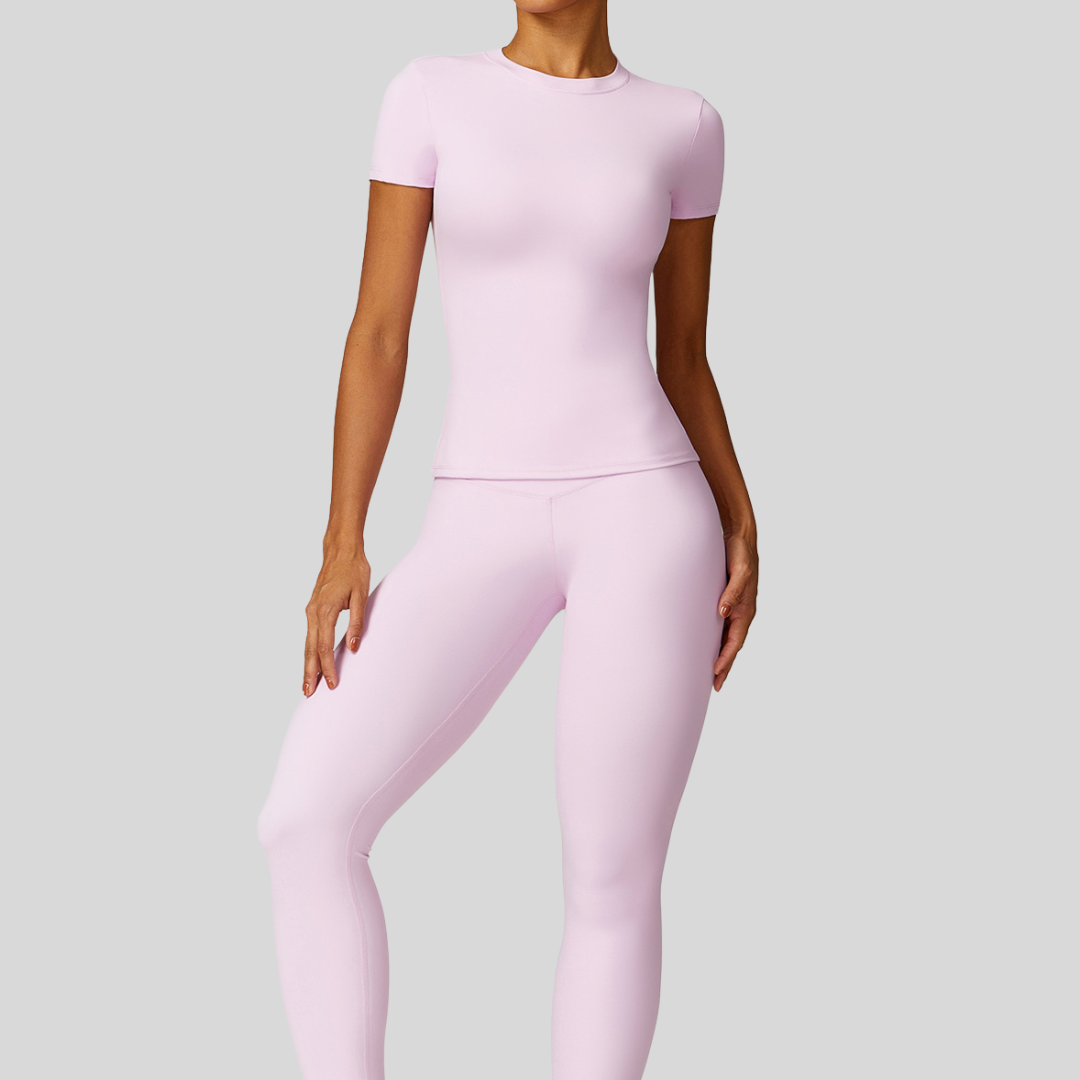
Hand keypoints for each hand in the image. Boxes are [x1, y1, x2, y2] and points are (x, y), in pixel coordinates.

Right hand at [303, 548, 370, 696]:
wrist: (340, 550)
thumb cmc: (354, 571)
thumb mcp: (361, 596)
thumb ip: (357, 623)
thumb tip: (352, 648)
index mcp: (325, 610)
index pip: (325, 646)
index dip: (328, 667)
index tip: (333, 684)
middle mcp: (313, 612)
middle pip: (311, 649)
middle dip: (310, 673)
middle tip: (309, 694)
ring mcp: (310, 610)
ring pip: (307, 644)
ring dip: (307, 665)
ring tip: (307, 685)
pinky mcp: (312, 609)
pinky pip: (309, 635)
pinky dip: (309, 651)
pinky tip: (311, 662)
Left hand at [713, 533, 757, 691]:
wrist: (740, 537)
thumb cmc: (741, 554)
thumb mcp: (739, 572)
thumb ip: (732, 592)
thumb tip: (724, 612)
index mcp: (747, 608)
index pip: (735, 640)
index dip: (726, 658)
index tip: (716, 673)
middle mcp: (742, 611)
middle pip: (732, 645)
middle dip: (725, 665)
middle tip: (714, 685)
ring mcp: (736, 607)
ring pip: (728, 638)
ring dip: (722, 656)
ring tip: (712, 673)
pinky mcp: (728, 601)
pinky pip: (723, 627)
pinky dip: (718, 640)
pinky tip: (709, 647)